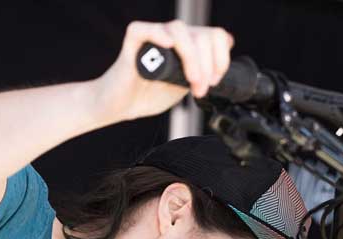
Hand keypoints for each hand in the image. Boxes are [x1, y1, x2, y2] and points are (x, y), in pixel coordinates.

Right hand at [93, 19, 233, 122]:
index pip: (215, 36)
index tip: (214, 81)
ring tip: (191, 81)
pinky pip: (145, 29)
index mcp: (188, 43)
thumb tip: (221, 69)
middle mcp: (173, 36)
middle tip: (201, 88)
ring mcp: (154, 36)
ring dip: (192, 58)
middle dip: (209, 65)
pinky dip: (159, 34)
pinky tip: (167, 45)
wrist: (120, 106)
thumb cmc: (148, 95)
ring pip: (180, 31)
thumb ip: (202, 74)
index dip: (221, 58)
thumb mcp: (185, 86)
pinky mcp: (133, 42)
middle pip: (202, 34)